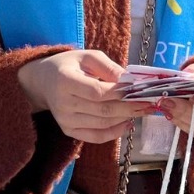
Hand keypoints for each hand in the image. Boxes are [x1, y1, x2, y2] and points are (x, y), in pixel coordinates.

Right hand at [18, 50, 137, 144]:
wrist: (43, 82)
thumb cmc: (69, 65)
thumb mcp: (86, 56)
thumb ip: (108, 66)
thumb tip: (129, 80)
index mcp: (65, 81)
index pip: (97, 92)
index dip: (119, 93)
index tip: (139, 89)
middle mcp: (63, 104)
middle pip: (102, 111)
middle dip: (129, 108)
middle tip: (149, 104)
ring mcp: (65, 121)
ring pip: (102, 125)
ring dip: (125, 119)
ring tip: (142, 110)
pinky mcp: (68, 131)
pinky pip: (95, 137)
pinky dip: (114, 133)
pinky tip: (128, 124)